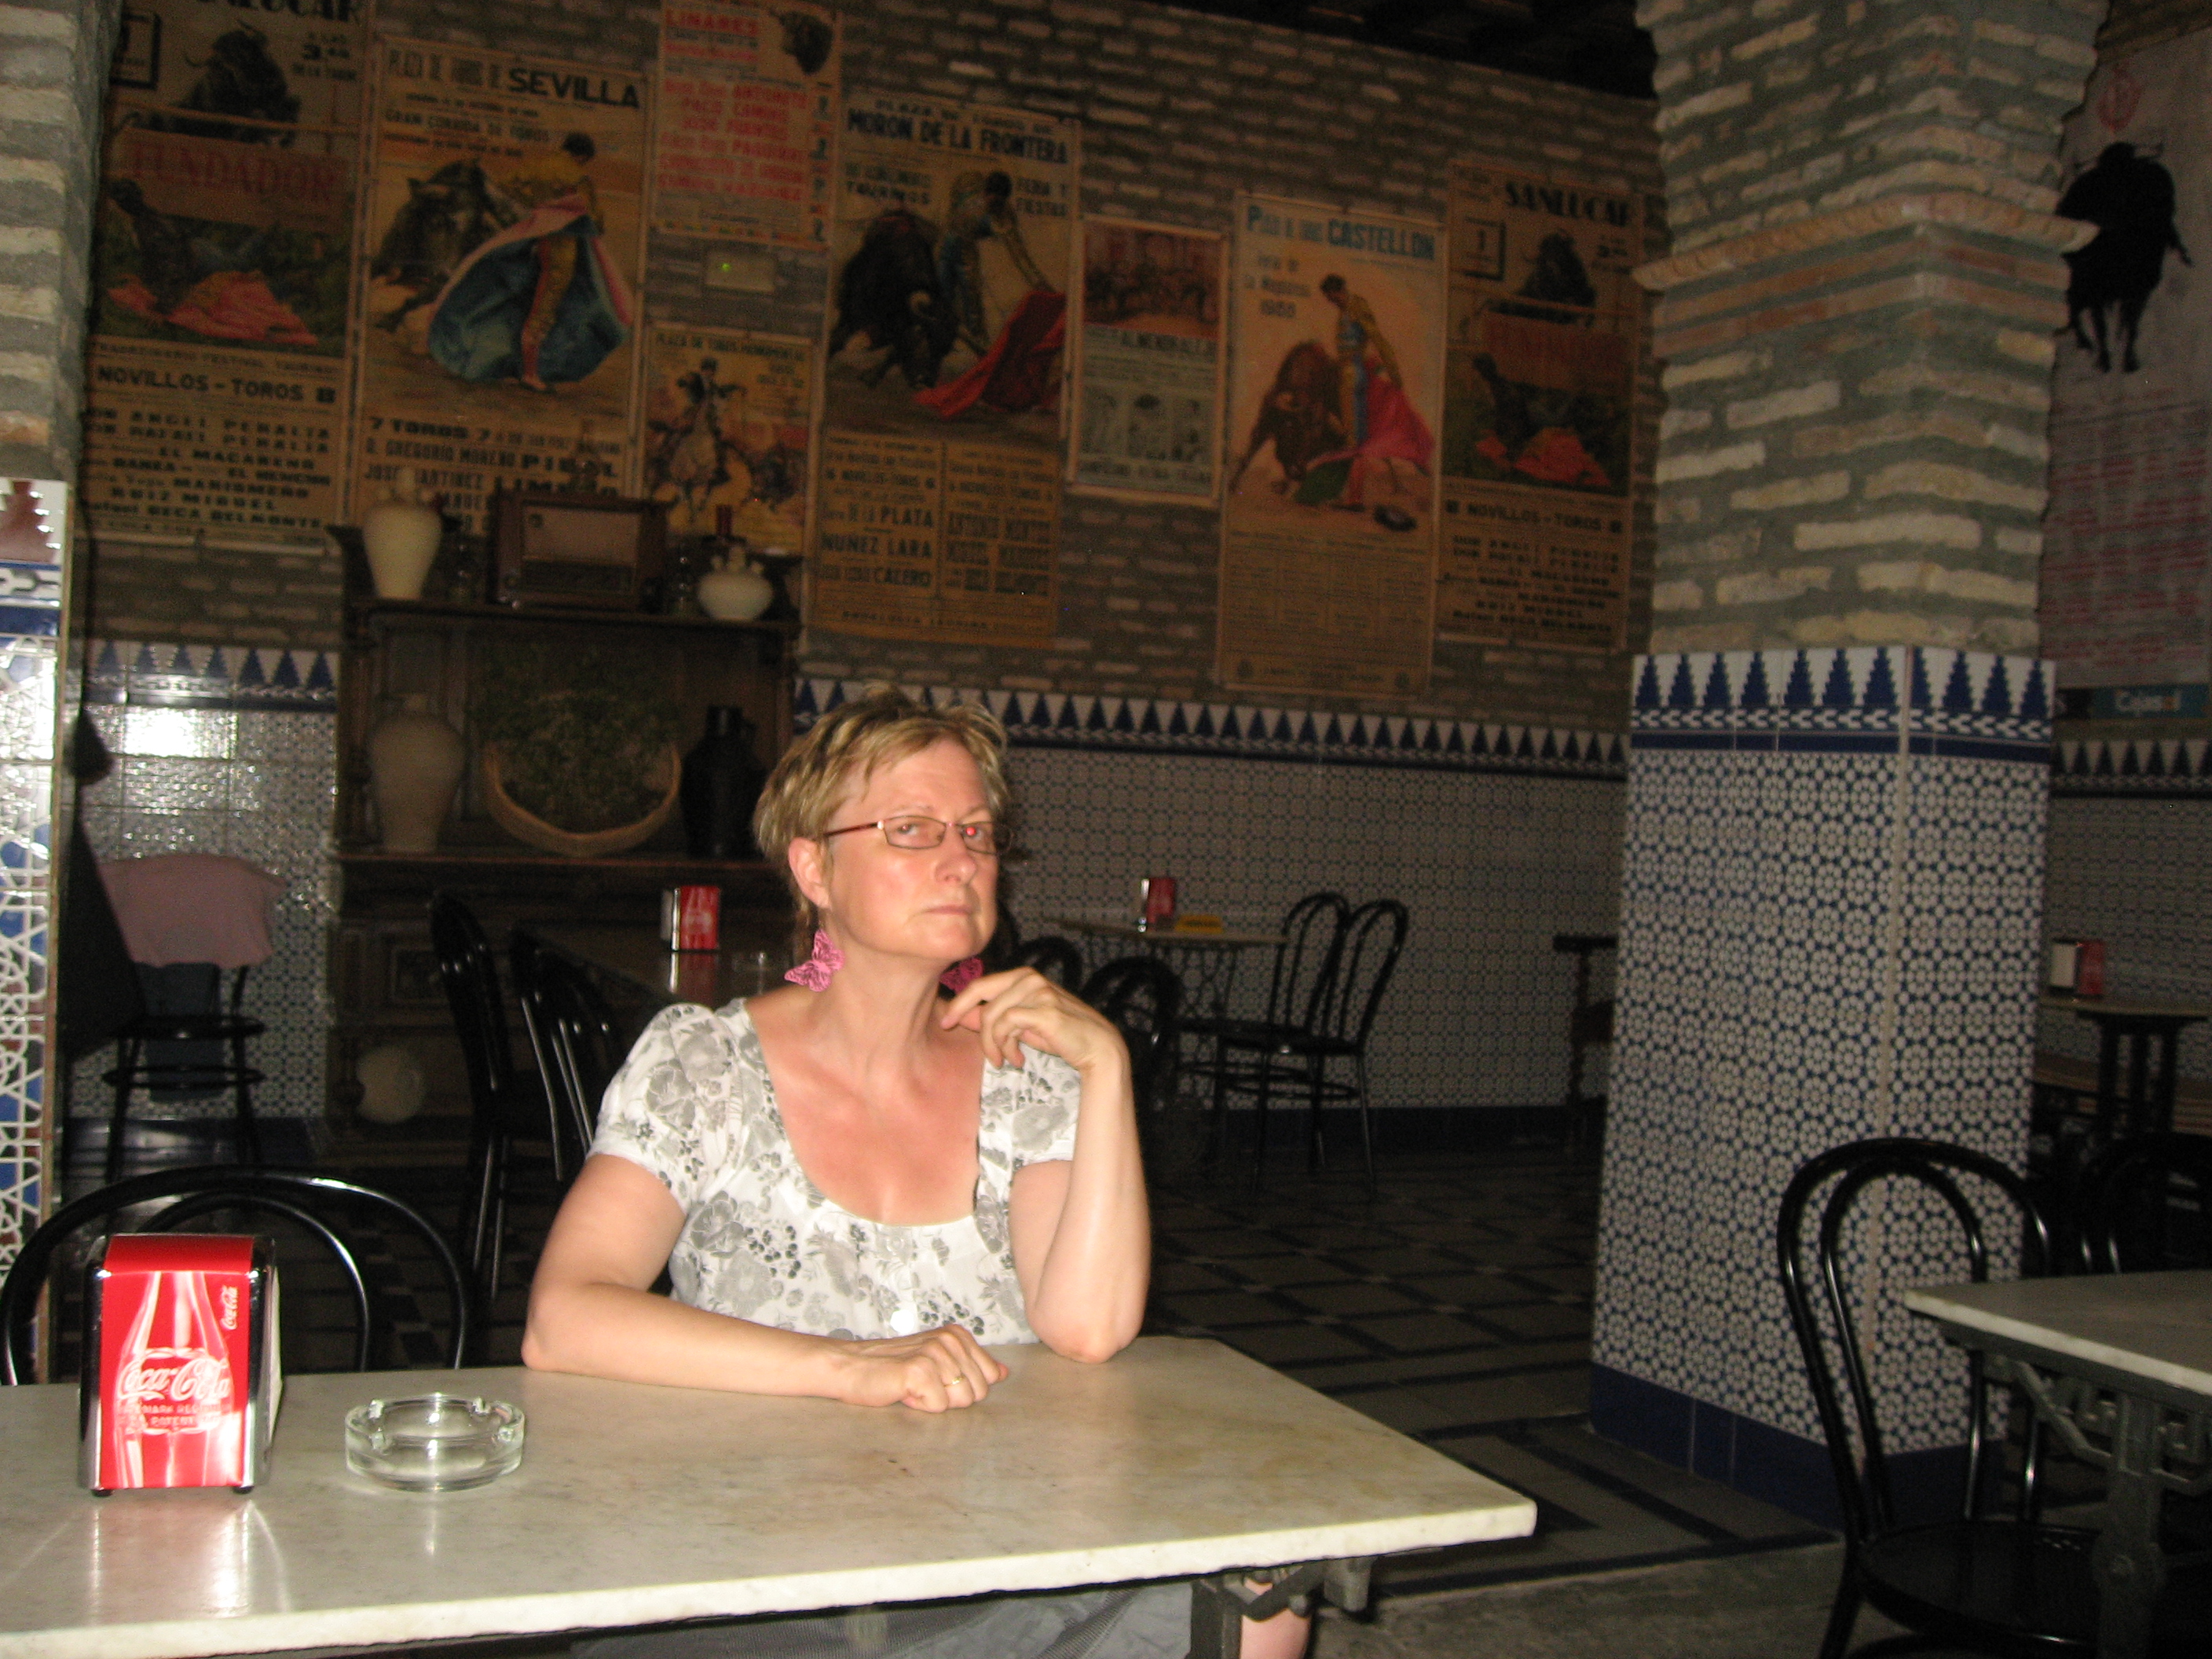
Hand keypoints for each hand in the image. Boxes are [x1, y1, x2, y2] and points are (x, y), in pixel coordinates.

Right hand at [830, 1324, 1007, 1411]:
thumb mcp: (938, 1361)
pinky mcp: (919, 1371)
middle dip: (950, 1397)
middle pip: (977, 1393)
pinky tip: (903, 1391)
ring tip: (912, 1387)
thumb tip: (1003, 1373)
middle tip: (922, 1384)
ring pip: (960, 1401)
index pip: (989, 1377)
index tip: (936, 1379)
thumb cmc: (892, 1368)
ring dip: (933, 1401)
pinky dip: (919, 1406)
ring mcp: (935, 1354)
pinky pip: (938, 1406)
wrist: (851, 1367)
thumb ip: (972, 1365)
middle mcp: (950, 1340)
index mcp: (957, 1335)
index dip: (962, 1388)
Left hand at [939, 967, 1129, 1076]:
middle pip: (981, 997)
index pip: (981, 984)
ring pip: (993, 1015)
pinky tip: (1017, 1059)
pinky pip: (1007, 1025)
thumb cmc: (1060, 1035)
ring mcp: (1038, 991)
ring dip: (994, 1044)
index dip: (959, 1003)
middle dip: (970, 1022)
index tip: (946, 1022)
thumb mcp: (1022, 1026)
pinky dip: (1005, 1046)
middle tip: (978, 1049)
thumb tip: (964, 1016)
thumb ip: (996, 1018)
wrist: (1096, 1047)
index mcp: (1024, 976)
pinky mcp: (1044, 1009)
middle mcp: (1030, 978)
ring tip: (1005, 1060)